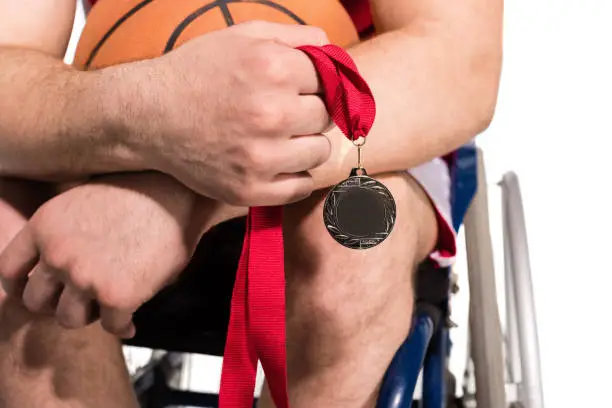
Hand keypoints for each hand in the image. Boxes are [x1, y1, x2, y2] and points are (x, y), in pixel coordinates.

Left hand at [0, 172, 209, 337]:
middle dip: (58, 304)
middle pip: (36, 302)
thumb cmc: (141, 191)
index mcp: (45, 226)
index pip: (9, 270)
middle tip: (81, 302)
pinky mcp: (118, 296)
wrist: (177, 193)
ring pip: (69, 319)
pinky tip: (131, 320)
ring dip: (89, 317)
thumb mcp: (83, 201)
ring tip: (108, 308)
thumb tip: (59, 264)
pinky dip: (122, 325)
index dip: (22, 287)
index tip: (44, 292)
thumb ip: (63, 232)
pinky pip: (112, 326)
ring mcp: (85, 278)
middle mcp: (58, 254)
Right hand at [123, 21, 332, 205]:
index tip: (299, 88)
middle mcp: (271, 114)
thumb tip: (334, 52)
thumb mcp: (242, 36)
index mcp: (273, 69)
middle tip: (284, 111)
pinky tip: (276, 161)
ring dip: (305, 144)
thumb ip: (295, 36)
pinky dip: (295, 175)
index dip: (315, 83)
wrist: (148, 116)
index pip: (330, 80)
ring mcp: (261, 157)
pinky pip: (301, 186)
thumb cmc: (197, 72)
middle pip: (326, 117)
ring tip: (278, 136)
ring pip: (320, 152)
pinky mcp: (250, 189)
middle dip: (310, 111)